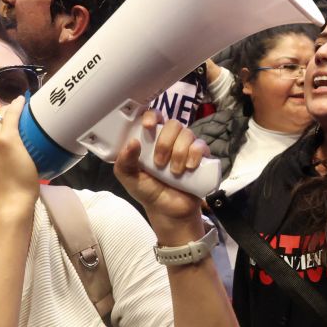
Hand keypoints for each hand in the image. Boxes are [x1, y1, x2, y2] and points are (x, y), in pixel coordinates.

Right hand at [0, 97, 37, 217]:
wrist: (6, 203)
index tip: (3, 132)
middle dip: (2, 122)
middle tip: (16, 127)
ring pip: (2, 117)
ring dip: (11, 114)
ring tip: (24, 117)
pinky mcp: (8, 138)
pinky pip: (12, 115)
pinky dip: (17, 106)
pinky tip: (22, 101)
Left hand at [113, 110, 206, 224]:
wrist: (168, 211)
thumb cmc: (147, 190)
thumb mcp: (129, 177)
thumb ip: (125, 161)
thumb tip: (132, 142)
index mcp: (152, 139)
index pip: (155, 116)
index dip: (153, 115)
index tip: (148, 126)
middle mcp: (170, 139)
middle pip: (173, 124)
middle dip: (165, 143)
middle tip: (159, 163)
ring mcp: (186, 147)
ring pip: (187, 134)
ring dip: (179, 152)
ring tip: (174, 171)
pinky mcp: (200, 157)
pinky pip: (201, 146)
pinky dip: (195, 154)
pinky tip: (189, 167)